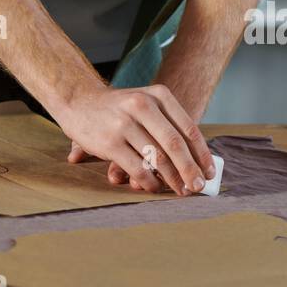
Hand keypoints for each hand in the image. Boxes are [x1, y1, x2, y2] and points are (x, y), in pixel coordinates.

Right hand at [51, 82, 216, 194]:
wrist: (78, 99)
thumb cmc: (118, 107)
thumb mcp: (146, 102)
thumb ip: (168, 124)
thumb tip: (197, 159)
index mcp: (158, 96)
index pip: (188, 128)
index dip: (201, 154)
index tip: (209, 172)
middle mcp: (143, 106)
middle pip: (175, 145)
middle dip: (190, 170)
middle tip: (198, 187)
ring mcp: (124, 124)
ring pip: (157, 159)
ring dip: (172, 179)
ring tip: (180, 190)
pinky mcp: (110, 143)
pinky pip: (137, 168)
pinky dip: (149, 182)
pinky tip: (155, 188)